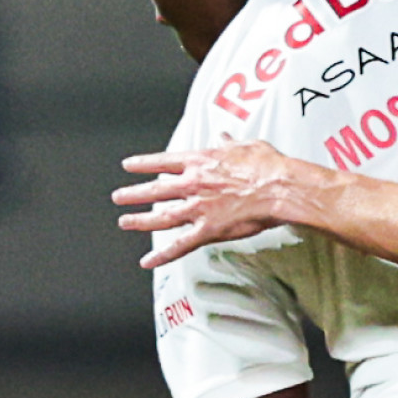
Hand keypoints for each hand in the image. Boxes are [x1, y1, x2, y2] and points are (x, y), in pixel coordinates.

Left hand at [114, 141, 310, 268]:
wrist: (279, 187)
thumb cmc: (267, 166)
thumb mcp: (247, 145)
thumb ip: (230, 142)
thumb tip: (224, 135)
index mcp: (200, 161)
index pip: (163, 161)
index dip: (143, 164)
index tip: (129, 165)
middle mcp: (192, 184)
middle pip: (155, 190)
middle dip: (133, 194)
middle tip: (118, 197)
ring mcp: (198, 208)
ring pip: (160, 217)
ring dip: (139, 220)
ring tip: (124, 222)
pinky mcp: (208, 230)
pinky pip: (180, 246)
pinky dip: (162, 255)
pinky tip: (147, 261)